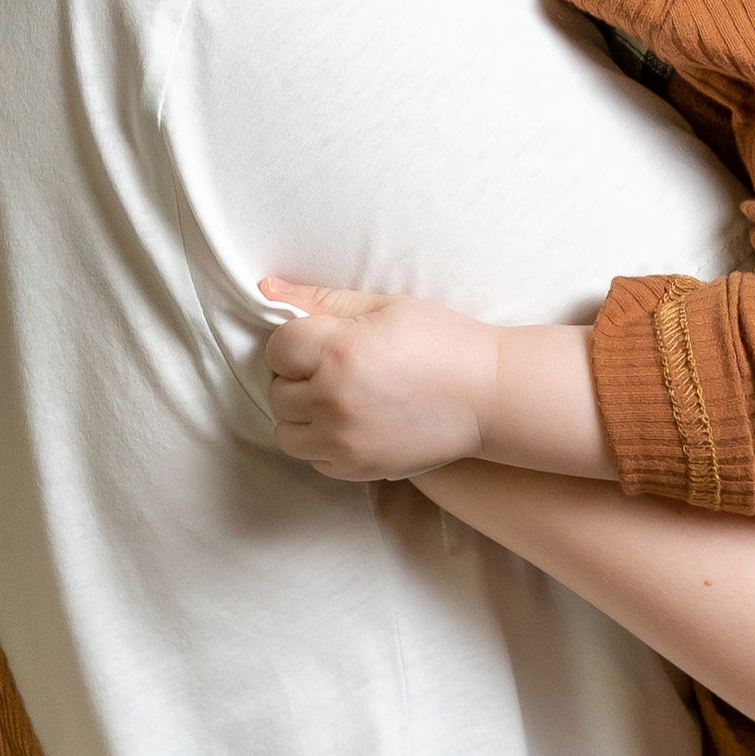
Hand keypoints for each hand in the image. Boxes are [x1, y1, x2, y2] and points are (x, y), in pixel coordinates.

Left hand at [259, 278, 498, 480]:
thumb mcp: (383, 305)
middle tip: (337, 368)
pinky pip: (313, 459)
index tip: (323, 341)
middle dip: (299, 377)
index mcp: (338, 351)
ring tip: (339, 398)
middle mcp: (333, 400)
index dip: (297, 342)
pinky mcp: (357, 468)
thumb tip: (266, 286)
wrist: (488, 395)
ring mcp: (343, 441)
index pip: (277, 348)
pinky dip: (324, 443)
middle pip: (278, 391)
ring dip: (303, 415)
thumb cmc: (440, 340)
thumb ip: (320, 298)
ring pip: (286, 431)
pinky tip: (354, 423)